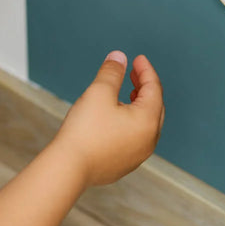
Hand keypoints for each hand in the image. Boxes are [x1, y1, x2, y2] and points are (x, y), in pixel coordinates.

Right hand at [54, 52, 164, 187]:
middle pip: (155, 107)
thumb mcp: (99, 92)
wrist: (69, 168)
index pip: (154, 89)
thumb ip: (112, 72)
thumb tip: (119, 57)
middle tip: (134, 73)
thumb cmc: (86, 130)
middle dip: (146, 87)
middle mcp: (148, 140)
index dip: (146, 70)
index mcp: (147, 121)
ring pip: (146, 124)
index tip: (138, 59)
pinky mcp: (124, 164)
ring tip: (129, 93)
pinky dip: (132, 122)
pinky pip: (135, 138)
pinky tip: (118, 117)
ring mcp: (137, 155)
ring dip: (140, 105)